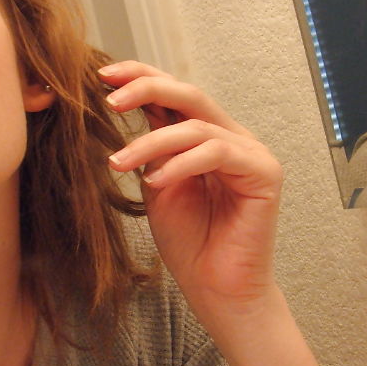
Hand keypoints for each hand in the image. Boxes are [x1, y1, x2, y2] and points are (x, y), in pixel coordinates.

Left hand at [98, 61, 282, 323]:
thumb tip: (124, 106)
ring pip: (197, 126)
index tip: (102, 75)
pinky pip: (217, 152)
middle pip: (191, 95)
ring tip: (118, 164)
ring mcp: (252, 153)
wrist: (216, 289)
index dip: (141, 77)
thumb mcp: (158, 185)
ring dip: (151, 143)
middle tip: (110, 99)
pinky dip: (181, 164)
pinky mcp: (264, 173)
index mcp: (208, 137)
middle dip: (147, 89)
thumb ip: (151, 148)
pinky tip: (156, 183)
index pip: (176, 95)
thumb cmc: (189, 242)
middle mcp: (233, 138)